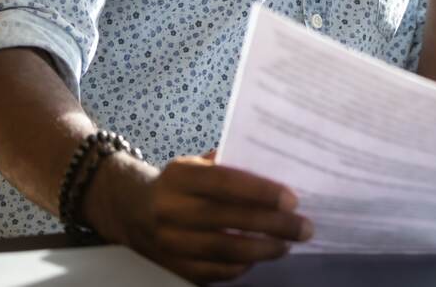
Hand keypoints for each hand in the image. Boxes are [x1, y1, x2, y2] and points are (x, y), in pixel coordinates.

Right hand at [85, 150, 312, 283]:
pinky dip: (240, 268)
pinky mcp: (173, 267)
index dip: (260, 192)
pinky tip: (259, 258)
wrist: (130, 209)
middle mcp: (171, 210)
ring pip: (223, 251)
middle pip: (228, 220)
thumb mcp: (195, 163)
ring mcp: (170, 243)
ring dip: (262, 250)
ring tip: (288, 245)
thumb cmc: (177, 182)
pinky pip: (213, 273)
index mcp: (180, 177)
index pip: (225, 183)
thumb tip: (276, 168)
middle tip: (304, 227)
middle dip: (272, 225)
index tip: (292, 199)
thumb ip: (228, 164)